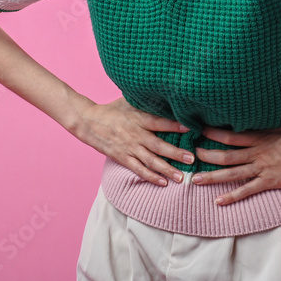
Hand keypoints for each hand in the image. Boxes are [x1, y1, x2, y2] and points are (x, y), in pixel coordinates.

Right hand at [74, 98, 193, 186]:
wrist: (89, 122)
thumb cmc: (112, 110)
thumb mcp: (129, 101)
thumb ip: (147, 103)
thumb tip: (166, 98)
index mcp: (139, 118)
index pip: (160, 122)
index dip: (175, 125)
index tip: (191, 128)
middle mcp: (136, 134)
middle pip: (158, 146)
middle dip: (176, 153)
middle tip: (191, 159)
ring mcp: (129, 148)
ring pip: (151, 161)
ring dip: (167, 170)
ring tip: (181, 177)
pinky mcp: (123, 158)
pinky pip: (139, 169)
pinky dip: (151, 177)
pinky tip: (163, 182)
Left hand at [191, 112, 280, 204]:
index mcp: (260, 137)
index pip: (231, 134)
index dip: (213, 133)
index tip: (199, 130)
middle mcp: (257, 152)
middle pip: (226, 154)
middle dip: (206, 155)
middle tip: (191, 155)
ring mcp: (261, 168)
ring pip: (231, 172)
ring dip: (212, 176)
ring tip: (195, 179)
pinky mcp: (268, 181)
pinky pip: (246, 190)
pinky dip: (231, 196)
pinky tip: (218, 201)